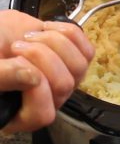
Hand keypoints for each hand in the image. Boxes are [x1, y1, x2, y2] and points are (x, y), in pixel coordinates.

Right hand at [0, 10, 93, 132]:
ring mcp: (65, 78)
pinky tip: (46, 28)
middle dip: (40, 57)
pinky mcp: (76, 57)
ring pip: (80, 66)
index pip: (43, 114)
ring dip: (53, 43)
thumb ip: (1, 77)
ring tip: (29, 36)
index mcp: (22, 113)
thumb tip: (33, 77)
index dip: (35, 87)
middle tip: (17, 45)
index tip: (16, 60)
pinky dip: (68, 33)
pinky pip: (87, 49)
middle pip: (64, 85)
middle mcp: (49, 99)